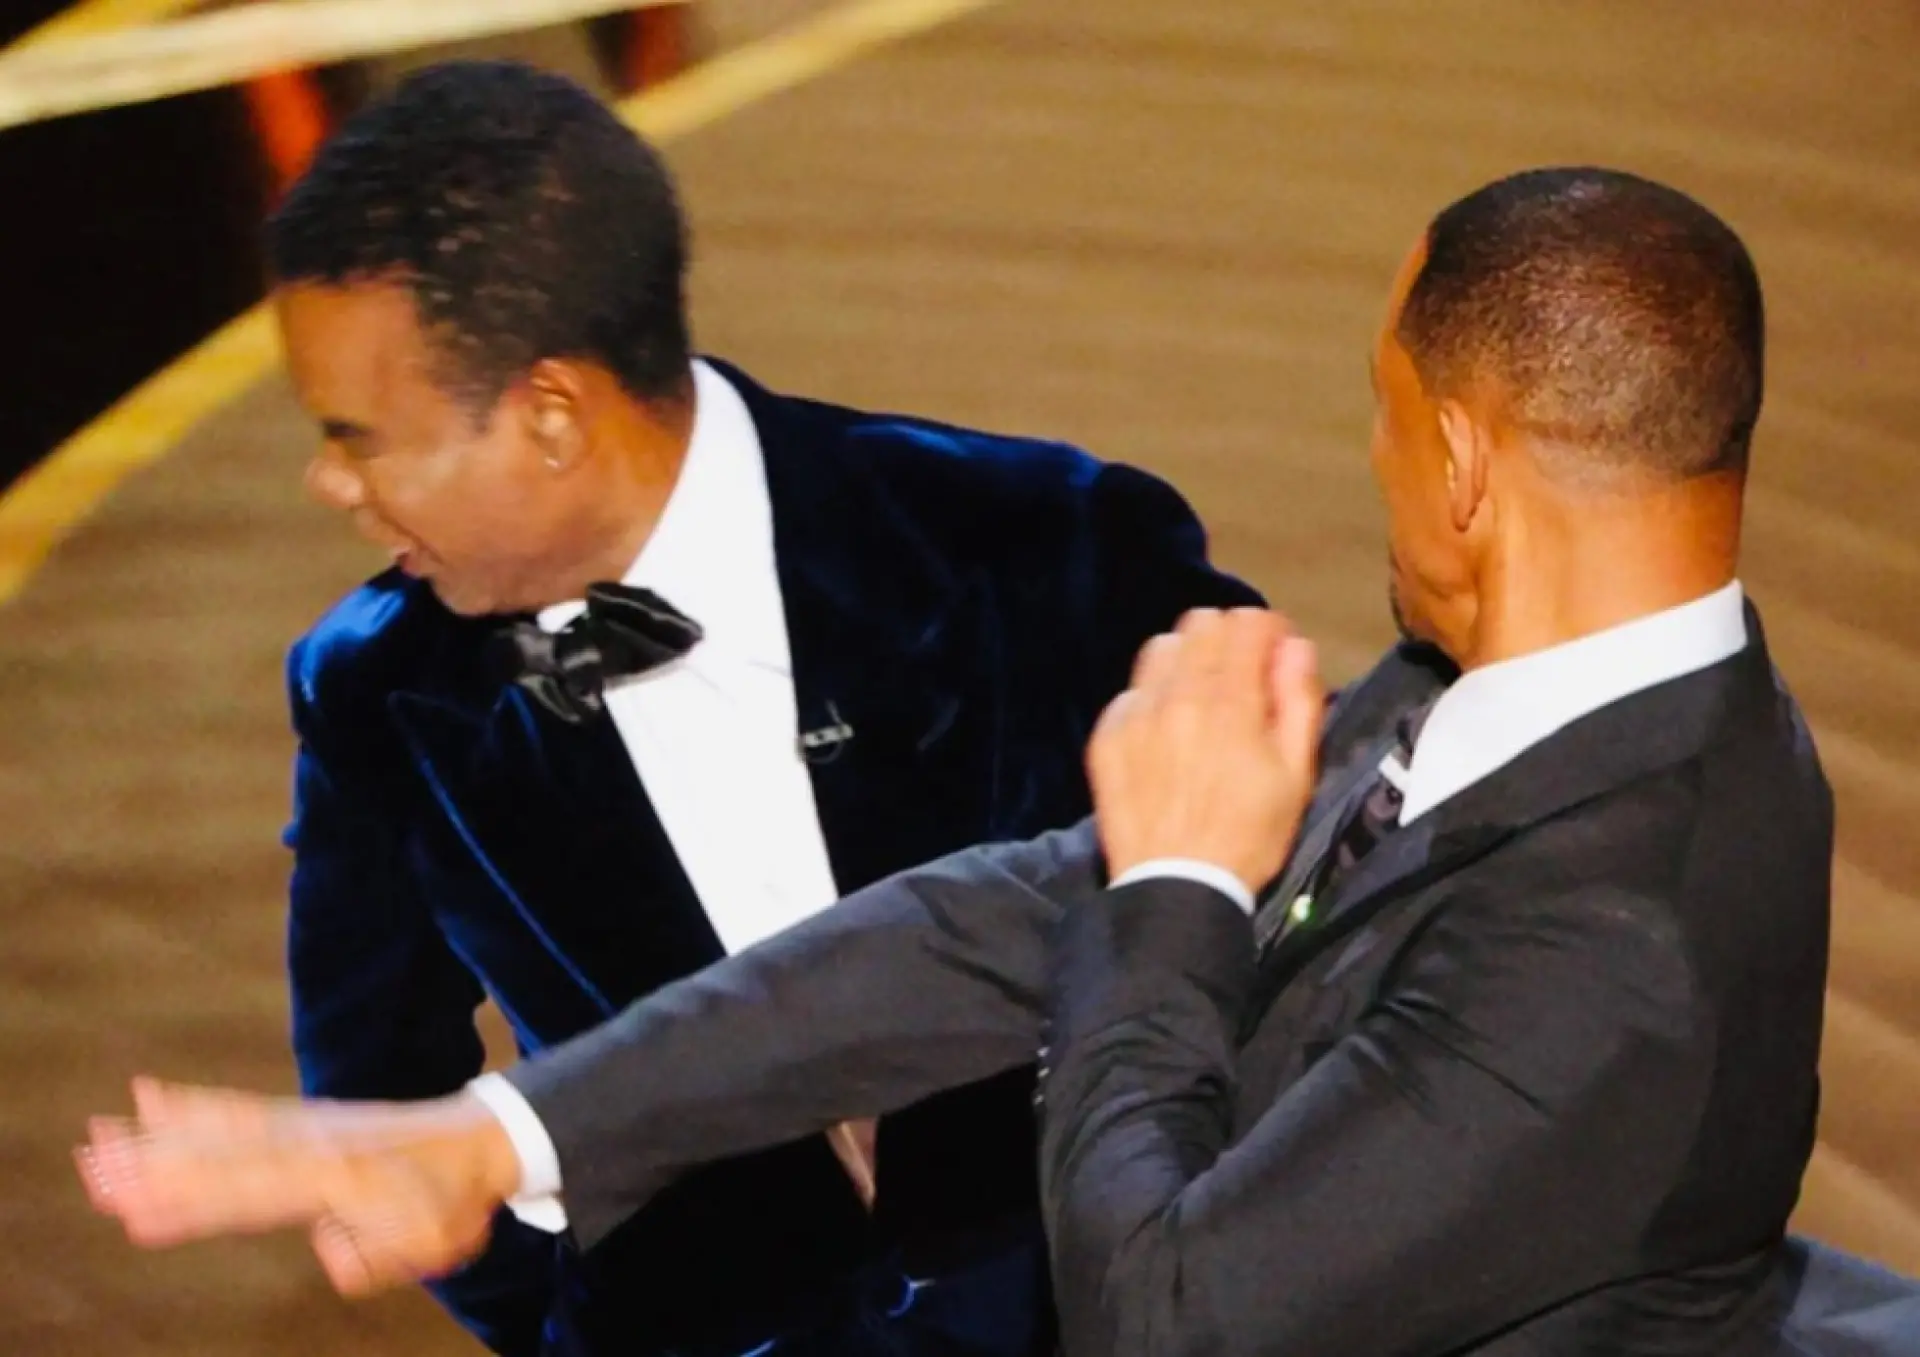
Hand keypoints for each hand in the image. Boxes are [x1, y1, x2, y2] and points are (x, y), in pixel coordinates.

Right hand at [75, 1077, 521, 1295]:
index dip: (194, 1203)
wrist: (482, 1141)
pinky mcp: (306, 1120)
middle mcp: (314, 1144)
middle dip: (157, 1169)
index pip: (252, 1195)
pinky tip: (153, 1097)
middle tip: (96, 1173)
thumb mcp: (426, 1244)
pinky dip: (197, 1105)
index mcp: (339, 1177)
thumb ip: (373, 1255)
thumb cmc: (454, 1203)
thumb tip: (328, 1248)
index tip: (139, 1212)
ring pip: (223, 1131)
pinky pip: (244, 1112)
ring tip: (103, 1136)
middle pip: (224, 1158)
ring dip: (161, 1136)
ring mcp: (308, 1127)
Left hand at [1088, 607, 1322, 894]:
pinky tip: (1167, 732)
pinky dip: (1154, 698)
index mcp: (1229, 701)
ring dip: (1188, 661)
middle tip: (1242, 676)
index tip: (1276, 656)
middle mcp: (1176, 694)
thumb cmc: (1250, 835)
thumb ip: (1298, 701)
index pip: (1247, 622)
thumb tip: (1295, 646)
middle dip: (1229, 639)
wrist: (1175, 886)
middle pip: (1201, 624)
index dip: (1269, 632)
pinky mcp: (1107, 736)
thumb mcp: (1297, 774)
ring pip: (1161, 648)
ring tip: (1202, 699)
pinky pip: (1132, 691)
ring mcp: (1134, 713)